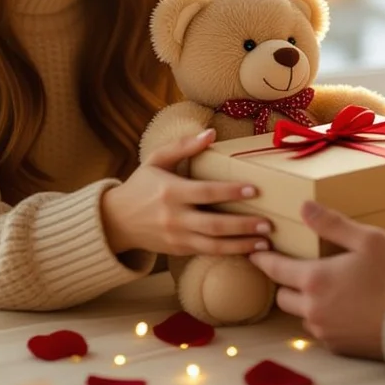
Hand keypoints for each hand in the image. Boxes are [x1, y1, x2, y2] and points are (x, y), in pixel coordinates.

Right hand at [100, 129, 272, 255]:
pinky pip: (208, 253)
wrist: (116, 221)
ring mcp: (177, 237)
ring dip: (241, 244)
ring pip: (214, 245)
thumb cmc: (141, 185)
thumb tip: (211, 132)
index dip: (230, 192)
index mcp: (170, 192)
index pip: (205, 193)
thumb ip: (184, 145)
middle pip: (214, 224)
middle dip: (243, 225)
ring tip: (265, 241)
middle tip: (269, 222)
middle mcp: (174, 217)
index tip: (254, 190)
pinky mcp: (180, 250)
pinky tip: (249, 249)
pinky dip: (230, 252)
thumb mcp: (157, 160)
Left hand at [249, 202, 384, 359]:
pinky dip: (327, 319)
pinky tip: (345, 308)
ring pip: (303, 316)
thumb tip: (303, 207)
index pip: (276, 269)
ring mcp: (327, 332)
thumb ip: (332, 224)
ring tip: (325, 289)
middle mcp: (314, 309)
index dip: (263, 259)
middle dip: (285, 282)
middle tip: (295, 270)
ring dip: (307, 303)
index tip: (255, 253)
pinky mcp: (341, 348)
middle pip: (283, 296)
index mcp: (315, 280)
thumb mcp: (368, 240)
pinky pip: (323, 331)